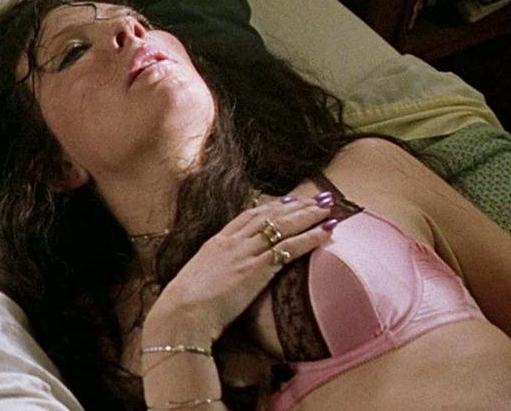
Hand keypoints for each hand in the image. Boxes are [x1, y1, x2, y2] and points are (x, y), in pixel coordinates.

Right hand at [143, 195, 334, 344]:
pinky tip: (326, 232)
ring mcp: (244, 254)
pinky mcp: (256, 270)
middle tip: (317, 197)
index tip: (288, 201)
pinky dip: (310, 238)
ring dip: (308, 215)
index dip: (271, 207)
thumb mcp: (197, 279)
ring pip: (282, 226)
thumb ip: (213, 272)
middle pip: (268, 216)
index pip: (247, 217)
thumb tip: (220, 278)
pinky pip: (289, 249)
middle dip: (295, 205)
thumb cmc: (185, 306)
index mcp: (216, 243)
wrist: (182, 314)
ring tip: (328, 206)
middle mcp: (232, 243)